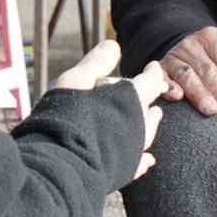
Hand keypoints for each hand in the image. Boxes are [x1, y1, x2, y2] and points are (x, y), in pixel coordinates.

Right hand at [55, 40, 168, 179]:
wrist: (62, 164)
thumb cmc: (66, 116)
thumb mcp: (76, 80)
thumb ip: (97, 63)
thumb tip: (114, 45)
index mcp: (130, 99)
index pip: (149, 81)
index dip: (152, 72)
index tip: (153, 67)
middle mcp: (138, 124)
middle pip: (150, 109)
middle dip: (152, 98)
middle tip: (154, 91)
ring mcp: (133, 149)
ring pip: (149, 134)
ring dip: (152, 123)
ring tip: (155, 117)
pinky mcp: (125, 171)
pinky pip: (140, 163)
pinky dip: (145, 158)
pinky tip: (150, 160)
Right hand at [160, 26, 216, 122]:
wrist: (184, 50)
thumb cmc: (215, 60)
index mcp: (213, 38)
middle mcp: (192, 44)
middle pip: (209, 71)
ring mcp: (174, 56)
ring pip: (187, 76)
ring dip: (200, 94)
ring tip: (212, 111)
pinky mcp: (159, 68)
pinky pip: (162, 78)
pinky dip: (168, 86)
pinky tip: (176, 97)